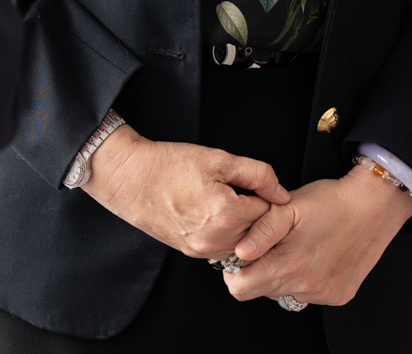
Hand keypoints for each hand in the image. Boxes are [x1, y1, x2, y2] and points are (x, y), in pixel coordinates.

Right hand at [82, 126, 288, 257]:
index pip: (268, 212)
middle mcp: (216, 239)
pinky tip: (212, 212)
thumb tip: (281, 194)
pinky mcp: (191, 252)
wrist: (130, 179)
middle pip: (257, 231)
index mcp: (227, 214)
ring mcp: (202, 249)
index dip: (265, 195)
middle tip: (241, 190)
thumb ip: (258, 175)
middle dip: (255, 211)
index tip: (255, 184)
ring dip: (241, 224)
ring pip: (240, 242)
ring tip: (226, 200)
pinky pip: (222, 247)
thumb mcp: (219, 159)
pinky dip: (225, 232)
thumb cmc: (171, 164)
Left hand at [222, 164, 411, 306]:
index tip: (247, 251)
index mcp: (288, 267)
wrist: (376, 204)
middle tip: (275, 243)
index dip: (236, 269)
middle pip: (262, 292)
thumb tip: (240, 254)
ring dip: (285, 274)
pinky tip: (319, 254)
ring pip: (286, 293)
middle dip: (261, 269)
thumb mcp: (289, 206)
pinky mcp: (339, 295)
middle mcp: (306, 288)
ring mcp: (324, 295)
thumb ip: (261, 230)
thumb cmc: (331, 201)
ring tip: (300, 246)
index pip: (240, 288)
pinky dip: (308, 277)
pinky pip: (310, 294)